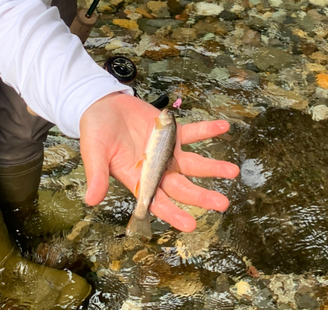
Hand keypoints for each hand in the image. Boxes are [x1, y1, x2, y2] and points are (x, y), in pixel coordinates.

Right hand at [80, 93, 238, 231]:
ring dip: (212, 166)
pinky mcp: (171, 130)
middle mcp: (156, 168)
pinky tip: (223, 127)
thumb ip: (97, 176)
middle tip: (222, 203)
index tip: (191, 224)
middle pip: (181, 185)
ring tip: (233, 171)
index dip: (173, 214)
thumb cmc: (95, 132)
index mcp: (137, 178)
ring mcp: (166, 149)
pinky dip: (208, 129)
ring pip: (192, 162)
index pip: (157, 201)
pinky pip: (193, 132)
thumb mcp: (93, 153)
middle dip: (201, 195)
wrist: (103, 106)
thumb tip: (91, 201)